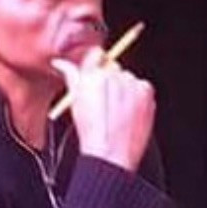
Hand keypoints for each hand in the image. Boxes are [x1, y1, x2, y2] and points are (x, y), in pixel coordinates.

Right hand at [51, 48, 154, 172]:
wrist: (111, 153)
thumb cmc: (91, 132)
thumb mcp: (75, 102)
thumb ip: (70, 76)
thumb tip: (60, 63)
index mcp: (91, 75)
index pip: (96, 55)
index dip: (97, 67)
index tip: (98, 80)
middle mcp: (111, 74)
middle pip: (113, 67)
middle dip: (111, 81)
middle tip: (107, 104)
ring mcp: (130, 82)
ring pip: (128, 78)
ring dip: (125, 90)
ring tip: (118, 112)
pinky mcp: (146, 90)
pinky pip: (142, 87)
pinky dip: (138, 98)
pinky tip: (129, 113)